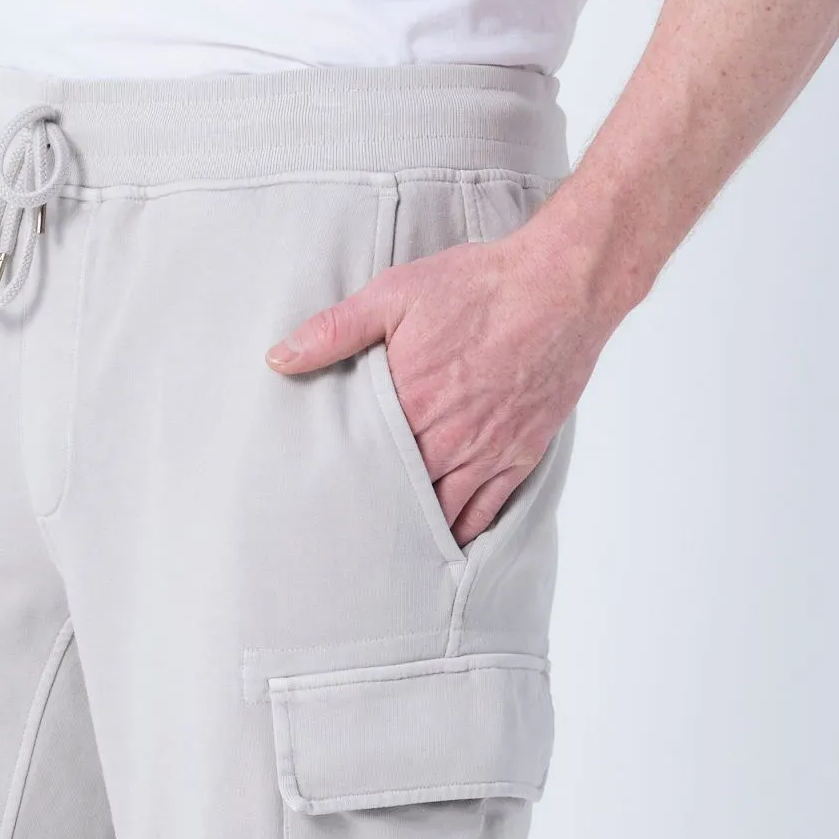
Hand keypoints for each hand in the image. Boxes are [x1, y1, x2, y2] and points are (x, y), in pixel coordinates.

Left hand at [268, 219, 615, 544]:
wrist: (561, 285)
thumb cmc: (478, 285)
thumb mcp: (396, 293)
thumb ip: (335, 330)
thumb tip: (278, 358)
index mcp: (410, 402)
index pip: (363, 463)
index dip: (342, 485)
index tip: (320, 500)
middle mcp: (447, 438)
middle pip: (400, 496)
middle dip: (375, 515)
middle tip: (346, 542)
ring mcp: (485, 452)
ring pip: (442, 511)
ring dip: (415, 532)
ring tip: (387, 553)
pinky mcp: (518, 455)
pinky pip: (486, 510)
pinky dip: (462, 531)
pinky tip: (443, 544)